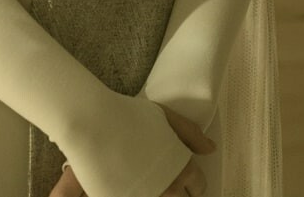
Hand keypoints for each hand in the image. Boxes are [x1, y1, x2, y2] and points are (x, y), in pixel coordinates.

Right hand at [47, 103, 215, 196]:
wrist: (93, 123)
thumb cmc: (129, 115)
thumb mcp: (165, 116)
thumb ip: (191, 134)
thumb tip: (210, 149)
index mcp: (182, 168)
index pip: (198, 187)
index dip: (192, 181)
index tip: (182, 176)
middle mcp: (169, 188)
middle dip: (178, 192)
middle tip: (165, 180)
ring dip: (160, 194)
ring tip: (150, 183)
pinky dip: (141, 194)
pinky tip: (134, 186)